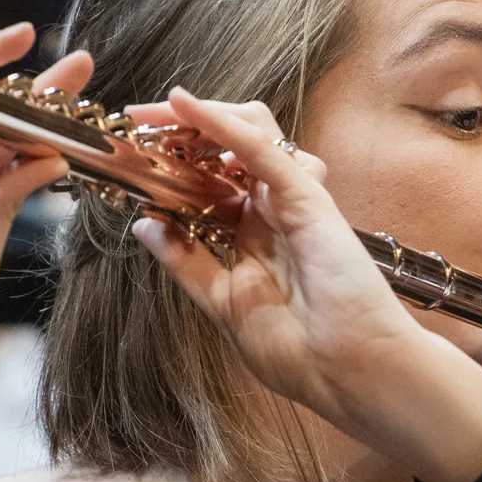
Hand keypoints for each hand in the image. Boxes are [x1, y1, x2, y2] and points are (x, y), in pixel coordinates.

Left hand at [130, 90, 481, 481]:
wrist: (350, 374)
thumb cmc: (301, 352)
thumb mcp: (223, 304)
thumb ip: (186, 262)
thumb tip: (148, 225)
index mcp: (254, 236)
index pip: (211, 182)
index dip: (173, 163)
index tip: (131, 156)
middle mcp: (273, 211)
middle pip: (227, 147)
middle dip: (181, 128)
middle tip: (137, 118)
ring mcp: (293, 200)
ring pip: (250, 131)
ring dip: (203, 117)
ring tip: (161, 111)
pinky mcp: (308, 198)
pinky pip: (262, 150)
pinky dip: (224, 125)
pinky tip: (188, 107)